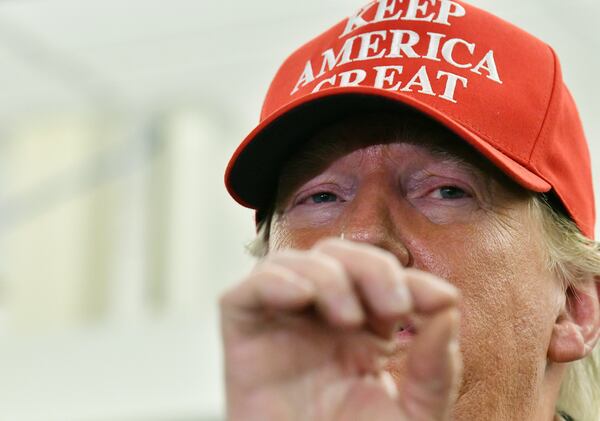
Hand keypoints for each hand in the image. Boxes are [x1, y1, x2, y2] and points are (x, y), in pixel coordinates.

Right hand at [220, 238, 460, 420]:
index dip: (412, 279)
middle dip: (372, 269)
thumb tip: (449, 311)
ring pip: (294, 262)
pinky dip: (274, 282)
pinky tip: (301, 297)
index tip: (441, 300)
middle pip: (337, 256)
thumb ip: (435, 368)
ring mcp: (279, 325)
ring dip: (327, 275)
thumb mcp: (414, 414)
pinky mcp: (242, 338)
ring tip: (348, 317)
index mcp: (359, 331)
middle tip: (395, 306)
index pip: (381, 280)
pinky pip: (245, 293)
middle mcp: (317, 319)